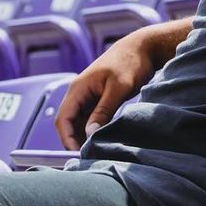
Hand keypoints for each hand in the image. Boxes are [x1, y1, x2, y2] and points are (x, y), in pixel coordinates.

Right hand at [55, 26, 160, 150]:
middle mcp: (79, 92)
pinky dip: (92, 130)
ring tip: (95, 152)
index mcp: (78, 88)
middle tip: (88, 158)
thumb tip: (90, 133)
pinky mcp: (98, 98)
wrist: (142, 48)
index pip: (62, 119)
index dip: (67, 139)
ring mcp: (88, 95)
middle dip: (74, 141)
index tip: (79, 155)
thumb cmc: (130, 63)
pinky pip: (89, 118)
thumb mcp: (118, 88)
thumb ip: (104, 110)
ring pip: (78, 122)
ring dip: (83, 137)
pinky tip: (102, 140)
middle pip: (68, 123)